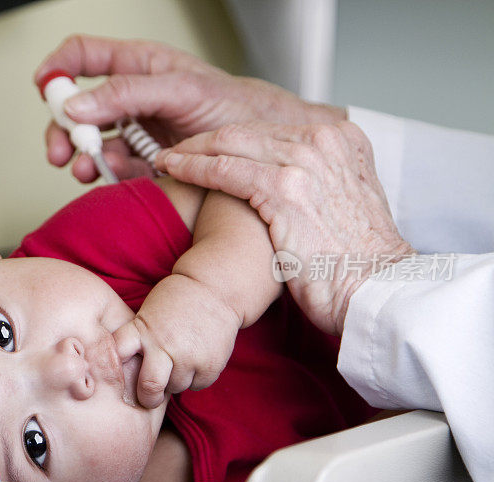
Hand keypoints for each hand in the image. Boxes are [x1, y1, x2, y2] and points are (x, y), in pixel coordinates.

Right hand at [35, 34, 346, 182]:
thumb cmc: (235, 106)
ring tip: (84, 168)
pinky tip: (107, 178)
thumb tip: (78, 102)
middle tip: (61, 147)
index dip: (58, 68)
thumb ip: (126, 92)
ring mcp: (137, 132)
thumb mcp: (180, 89)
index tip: (43, 86)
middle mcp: (132, 98)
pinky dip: (105, 176)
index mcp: (138, 67)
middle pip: (78, 106)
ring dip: (81, 156)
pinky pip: (113, 168)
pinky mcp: (145, 162)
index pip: (84, 55)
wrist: (264, 152)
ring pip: (91, 142)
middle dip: (63, 127)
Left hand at [113, 274, 240, 408]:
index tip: (120, 376)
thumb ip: (138, 339)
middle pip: (149, 387)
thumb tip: (126, 374)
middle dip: (147, 398)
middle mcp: (164, 344)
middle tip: (149, 397)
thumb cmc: (175, 301)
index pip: (119, 356)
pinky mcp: (210, 365)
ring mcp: (189, 356)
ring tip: (180, 360)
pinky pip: (197, 385)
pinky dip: (196, 377)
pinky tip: (197, 358)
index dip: (115, 369)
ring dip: (175, 381)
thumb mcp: (148, 313)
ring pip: (175, 387)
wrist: (214, 288)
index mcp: (142, 330)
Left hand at [155, 121, 415, 334]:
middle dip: (204, 140)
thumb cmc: (357, 261)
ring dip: (191, 151)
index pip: (270, 129)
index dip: (231, 138)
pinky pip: (224, 170)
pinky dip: (193, 167)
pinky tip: (173, 169)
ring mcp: (306, 160)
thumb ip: (318, 179)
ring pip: (229, 144)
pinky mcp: (285, 187)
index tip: (206, 148)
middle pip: (246, 130)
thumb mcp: (346, 201)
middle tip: (175, 151)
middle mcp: (326, 139)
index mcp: (343, 138)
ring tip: (167, 159)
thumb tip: (283, 180)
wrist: (377, 290)